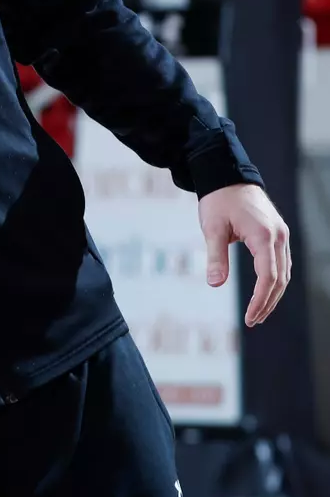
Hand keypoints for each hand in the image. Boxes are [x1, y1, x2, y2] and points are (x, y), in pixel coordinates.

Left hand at [199, 183, 290, 326]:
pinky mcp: (278, 234)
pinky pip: (282, 263)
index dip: (260, 300)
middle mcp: (279, 237)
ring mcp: (282, 235)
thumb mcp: (212, 228)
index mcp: (263, 236)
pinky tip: (265, 293)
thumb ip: (216, 256)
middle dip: (267, 302)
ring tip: (258, 313)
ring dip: (273, 294)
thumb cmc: (218, 201)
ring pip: (284, 272)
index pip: (268, 276)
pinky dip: (275, 280)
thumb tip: (215, 284)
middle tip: (253, 321)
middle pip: (280, 279)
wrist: (229, 176)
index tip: (250, 317)